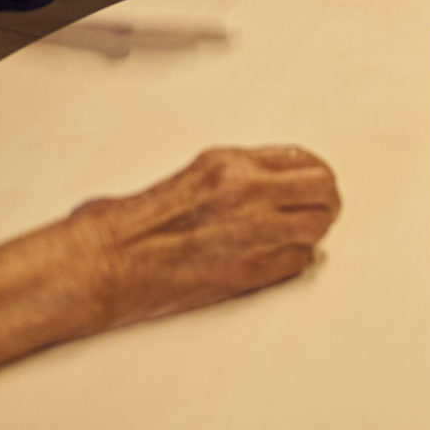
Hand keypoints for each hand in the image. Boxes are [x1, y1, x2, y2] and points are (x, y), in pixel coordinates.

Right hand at [0, 144, 340, 398]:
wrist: (105, 264)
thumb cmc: (126, 226)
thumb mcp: (185, 178)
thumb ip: (227, 177)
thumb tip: (255, 183)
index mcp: (228, 164)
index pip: (300, 158)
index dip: (314, 171)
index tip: (314, 179)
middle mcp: (248, 192)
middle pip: (322, 188)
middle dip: (324, 198)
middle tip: (319, 208)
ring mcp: (253, 233)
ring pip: (319, 225)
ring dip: (315, 230)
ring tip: (305, 234)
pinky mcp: (250, 272)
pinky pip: (299, 262)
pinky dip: (296, 261)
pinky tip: (284, 260)